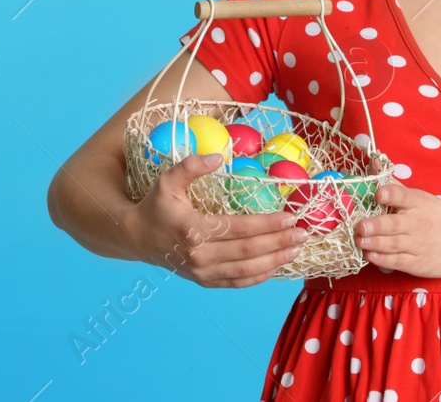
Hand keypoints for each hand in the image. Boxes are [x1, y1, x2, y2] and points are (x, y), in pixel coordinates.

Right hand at [124, 152, 309, 287]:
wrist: (137, 238)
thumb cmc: (155, 206)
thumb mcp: (167, 181)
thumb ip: (191, 166)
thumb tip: (219, 157)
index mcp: (194, 230)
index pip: (240, 228)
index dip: (267, 224)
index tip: (290, 217)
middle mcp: (200, 256)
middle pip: (249, 251)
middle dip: (279, 242)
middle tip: (303, 233)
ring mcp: (203, 272)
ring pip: (247, 271)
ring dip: (276, 260)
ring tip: (296, 250)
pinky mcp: (205, 281)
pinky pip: (238, 283)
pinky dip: (260, 277)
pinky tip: (276, 266)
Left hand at [354, 182, 440, 277]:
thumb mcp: (422, 198)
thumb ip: (396, 187)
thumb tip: (374, 164)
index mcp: (418, 203)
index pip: (402, 195)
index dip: (389, 194)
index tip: (378, 194)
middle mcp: (418, 223)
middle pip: (393, 224)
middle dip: (375, 225)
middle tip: (360, 226)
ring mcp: (419, 244)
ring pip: (392, 244)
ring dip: (373, 243)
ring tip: (359, 240)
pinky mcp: (420, 263)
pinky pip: (398, 261)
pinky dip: (383, 259)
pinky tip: (370, 255)